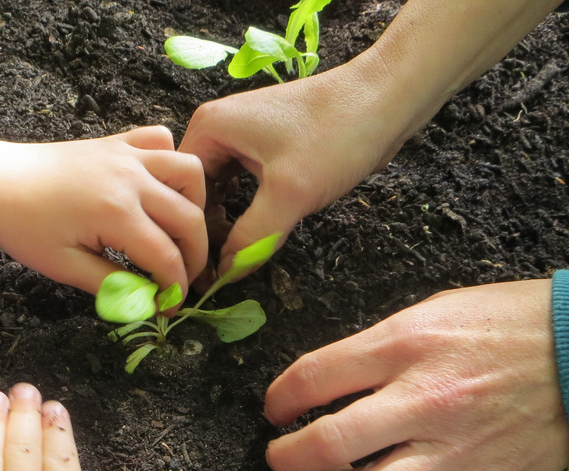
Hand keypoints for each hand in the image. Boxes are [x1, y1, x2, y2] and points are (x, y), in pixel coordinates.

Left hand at [0, 127, 206, 309]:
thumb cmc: (23, 225)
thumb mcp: (65, 267)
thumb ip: (113, 286)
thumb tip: (147, 303)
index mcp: (117, 213)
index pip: (166, 257)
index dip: (174, 289)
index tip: (169, 307)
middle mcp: (132, 179)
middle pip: (190, 219)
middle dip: (195, 256)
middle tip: (180, 279)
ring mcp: (128, 155)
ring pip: (190, 173)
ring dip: (195, 206)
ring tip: (178, 232)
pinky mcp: (119, 142)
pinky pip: (162, 141)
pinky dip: (171, 162)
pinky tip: (159, 187)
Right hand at [180, 66, 396, 279]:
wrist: (388, 98)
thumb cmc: (337, 134)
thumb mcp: (289, 193)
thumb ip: (252, 238)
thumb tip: (225, 275)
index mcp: (210, 128)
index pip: (180, 192)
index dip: (190, 234)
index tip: (203, 271)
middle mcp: (220, 128)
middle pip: (197, 192)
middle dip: (209, 230)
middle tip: (221, 270)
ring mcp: (245, 136)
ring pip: (223, 191)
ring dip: (230, 222)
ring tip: (237, 256)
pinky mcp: (269, 146)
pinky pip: (245, 185)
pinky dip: (249, 210)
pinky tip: (259, 231)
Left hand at [264, 280, 568, 470]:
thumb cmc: (515, 322)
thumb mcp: (436, 309)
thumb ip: (381, 347)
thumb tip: (331, 382)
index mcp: (406, 344)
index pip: (313, 377)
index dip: (278, 398)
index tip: (275, 409)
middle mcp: (425, 399)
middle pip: (330, 443)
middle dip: (287, 457)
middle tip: (281, 458)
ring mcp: (458, 447)